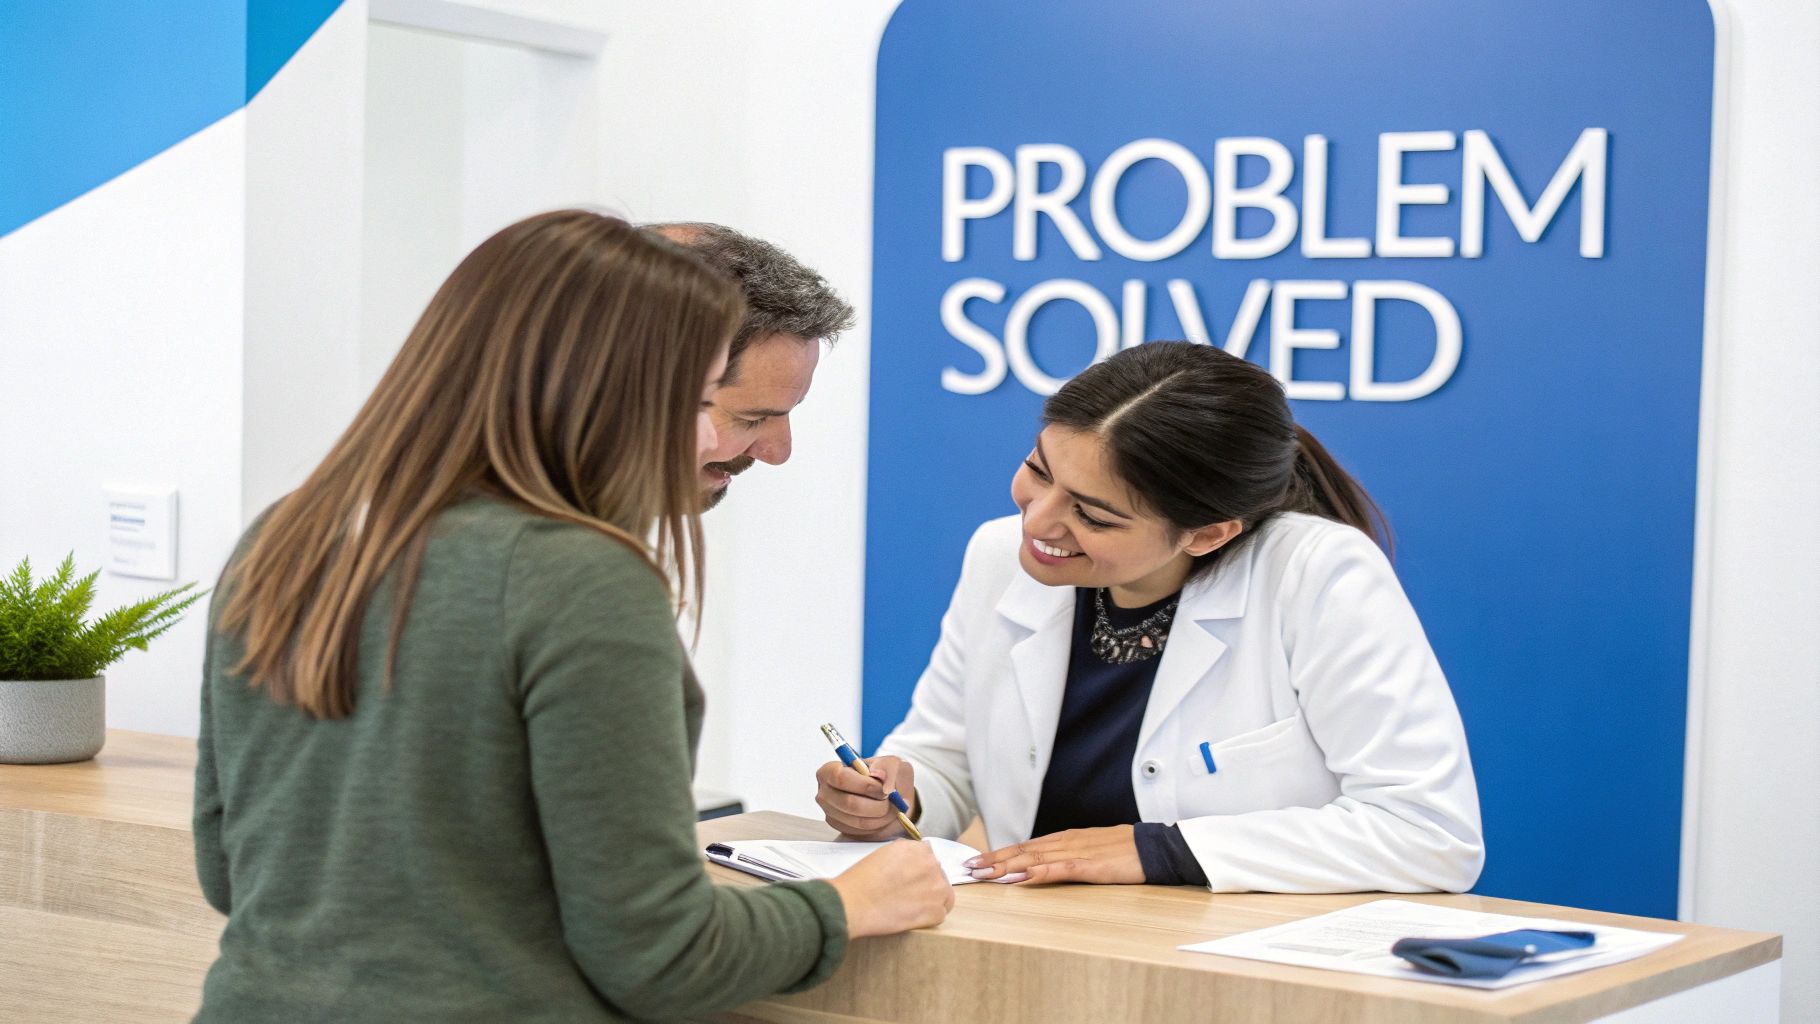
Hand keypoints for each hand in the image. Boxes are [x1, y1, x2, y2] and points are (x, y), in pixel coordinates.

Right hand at [815, 755, 917, 839]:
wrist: (889, 793)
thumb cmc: (885, 774)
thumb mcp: (891, 763)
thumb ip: (887, 769)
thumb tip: (884, 786)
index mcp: (829, 771)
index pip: (840, 778)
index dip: (864, 785)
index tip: (882, 788)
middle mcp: (825, 792)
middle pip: (849, 803)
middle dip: (877, 804)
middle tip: (891, 799)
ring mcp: (831, 813)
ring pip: (858, 821)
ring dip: (881, 816)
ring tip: (892, 807)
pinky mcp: (841, 828)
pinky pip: (861, 832)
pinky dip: (878, 826)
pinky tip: (883, 815)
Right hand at [828, 839, 953, 937]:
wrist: (854, 903)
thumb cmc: (862, 879)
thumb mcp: (885, 853)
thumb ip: (906, 852)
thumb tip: (916, 857)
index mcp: (919, 849)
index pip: (929, 858)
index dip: (919, 870)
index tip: (909, 880)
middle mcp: (933, 865)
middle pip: (939, 876)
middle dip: (927, 885)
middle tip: (908, 894)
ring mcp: (937, 889)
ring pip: (944, 896)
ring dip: (931, 901)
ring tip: (911, 906)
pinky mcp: (936, 912)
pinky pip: (940, 915)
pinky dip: (928, 918)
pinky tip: (911, 917)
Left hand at [964, 825, 1144, 884]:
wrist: (1154, 846)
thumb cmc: (1125, 851)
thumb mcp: (1090, 851)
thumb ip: (1067, 856)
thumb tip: (1043, 865)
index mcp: (1065, 839)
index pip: (1025, 846)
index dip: (999, 853)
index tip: (977, 860)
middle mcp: (1065, 842)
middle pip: (1022, 851)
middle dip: (994, 860)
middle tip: (969, 868)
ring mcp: (1077, 853)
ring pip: (1034, 858)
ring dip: (1007, 866)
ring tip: (985, 873)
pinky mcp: (1090, 866)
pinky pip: (1059, 869)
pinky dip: (1037, 871)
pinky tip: (1021, 876)